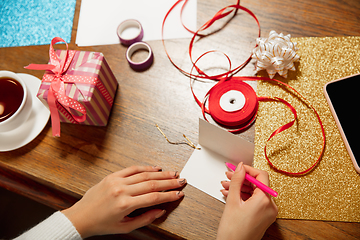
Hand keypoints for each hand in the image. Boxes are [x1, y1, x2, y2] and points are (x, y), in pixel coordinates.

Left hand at [62, 165, 185, 237]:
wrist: (81, 217)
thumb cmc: (101, 224)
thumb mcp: (125, 227)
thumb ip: (145, 219)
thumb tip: (161, 210)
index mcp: (125, 204)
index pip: (154, 197)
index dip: (169, 195)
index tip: (179, 193)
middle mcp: (121, 190)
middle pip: (152, 183)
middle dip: (169, 182)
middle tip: (181, 180)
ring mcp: (116, 181)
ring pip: (144, 174)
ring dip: (160, 173)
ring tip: (173, 173)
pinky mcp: (112, 176)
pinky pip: (132, 169)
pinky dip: (145, 167)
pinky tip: (155, 168)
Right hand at [217, 163, 277, 239]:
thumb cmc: (233, 231)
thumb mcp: (233, 201)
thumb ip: (237, 180)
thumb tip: (240, 167)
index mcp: (265, 201)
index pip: (261, 176)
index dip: (248, 170)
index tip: (237, 168)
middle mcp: (270, 207)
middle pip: (257, 184)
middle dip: (241, 179)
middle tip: (229, 176)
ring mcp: (268, 213)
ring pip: (254, 193)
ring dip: (240, 188)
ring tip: (226, 186)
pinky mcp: (263, 217)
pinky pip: (254, 202)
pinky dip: (243, 197)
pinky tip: (230, 194)